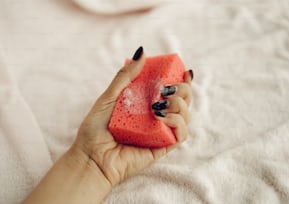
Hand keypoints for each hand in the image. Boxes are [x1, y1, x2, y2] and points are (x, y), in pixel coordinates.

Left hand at [72, 47, 192, 190]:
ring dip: (180, 104)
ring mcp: (160, 132)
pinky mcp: (162, 147)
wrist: (90, 156)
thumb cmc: (96, 128)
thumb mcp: (109, 96)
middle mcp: (156, 117)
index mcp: (146, 104)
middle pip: (183, 101)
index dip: (181, 81)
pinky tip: (162, 116)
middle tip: (167, 88)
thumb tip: (142, 52)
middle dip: (183, 90)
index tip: (184, 71)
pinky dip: (178, 122)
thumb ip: (126, 76)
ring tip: (159, 103)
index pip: (171, 91)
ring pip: (186, 116)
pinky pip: (181, 134)